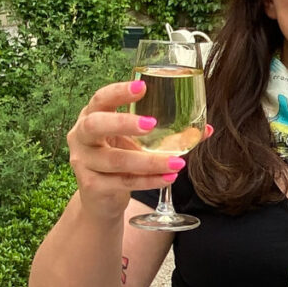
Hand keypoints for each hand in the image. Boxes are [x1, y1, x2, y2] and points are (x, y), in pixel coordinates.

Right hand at [67, 80, 199, 220]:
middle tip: (151, 124)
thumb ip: (165, 133)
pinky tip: (168, 178)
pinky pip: (123, 182)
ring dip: (150, 161)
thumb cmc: (121, 158)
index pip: (100, 99)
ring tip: (178, 162)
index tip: (143, 87)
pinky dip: (148, 181)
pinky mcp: (91, 187)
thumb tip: (206, 129)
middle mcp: (81, 137)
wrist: (101, 199)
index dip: (118, 92)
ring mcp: (83, 163)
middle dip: (123, 123)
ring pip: (116, 160)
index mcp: (91, 116)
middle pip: (95, 125)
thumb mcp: (136, 141)